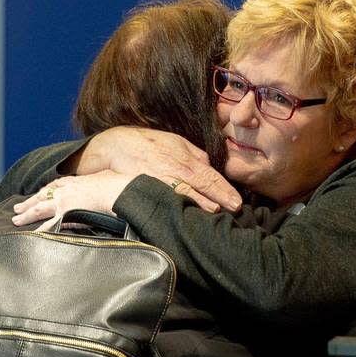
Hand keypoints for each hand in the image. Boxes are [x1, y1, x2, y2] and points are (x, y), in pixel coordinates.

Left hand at [11, 171, 132, 227]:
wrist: (117, 191)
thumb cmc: (117, 185)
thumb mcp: (108, 176)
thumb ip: (103, 179)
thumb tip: (108, 178)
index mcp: (76, 181)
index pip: (56, 184)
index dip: (46, 190)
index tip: (39, 194)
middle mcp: (66, 190)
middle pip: (42, 196)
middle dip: (29, 202)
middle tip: (17, 208)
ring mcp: (63, 202)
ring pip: (39, 208)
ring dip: (26, 215)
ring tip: (16, 220)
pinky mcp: (65, 214)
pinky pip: (48, 224)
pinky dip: (39, 230)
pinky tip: (31, 234)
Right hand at [81, 126, 241, 212]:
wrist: (118, 145)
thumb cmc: (150, 143)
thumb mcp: (177, 142)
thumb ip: (196, 156)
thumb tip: (211, 167)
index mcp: (186, 160)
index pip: (211, 177)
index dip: (225, 189)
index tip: (236, 201)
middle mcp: (177, 171)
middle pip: (204, 186)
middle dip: (220, 198)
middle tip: (235, 208)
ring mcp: (164, 180)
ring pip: (187, 194)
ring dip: (202, 204)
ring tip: (216, 212)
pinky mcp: (150, 187)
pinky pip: (168, 198)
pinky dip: (180, 205)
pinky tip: (188, 214)